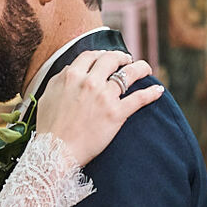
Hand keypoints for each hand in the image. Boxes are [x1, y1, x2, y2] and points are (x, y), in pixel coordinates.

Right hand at [34, 50, 164, 167]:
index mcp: (72, 75)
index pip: (90, 56)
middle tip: (127, 60)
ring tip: (145, 69)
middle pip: (111, 59)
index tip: (106, 57)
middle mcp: (89, 82)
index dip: (101, 54)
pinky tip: (158, 91)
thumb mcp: (48, 94)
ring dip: (140, 68)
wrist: (55, 151)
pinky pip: (139, 98)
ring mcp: (104, 97)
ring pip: (129, 74)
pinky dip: (151, 93)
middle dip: (121, 57)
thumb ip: (62, 78)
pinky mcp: (116, 113)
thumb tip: (73, 70)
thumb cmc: (49, 127)